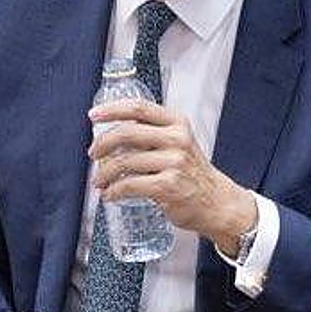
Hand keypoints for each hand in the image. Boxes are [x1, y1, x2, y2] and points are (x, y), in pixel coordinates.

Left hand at [88, 100, 256, 252]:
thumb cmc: (192, 174)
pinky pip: (129, 185)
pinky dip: (113, 191)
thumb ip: (154, 135)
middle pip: (127, 133)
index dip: (112, 110)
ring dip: (104, 173)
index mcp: (177, 123)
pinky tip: (110, 195)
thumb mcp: (180, 144)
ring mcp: (174, 163)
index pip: (139, 108)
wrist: (217, 203)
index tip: (93, 115)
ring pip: (124, 162)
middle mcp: (177, 139)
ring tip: (100, 181)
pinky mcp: (169, 186)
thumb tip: (112, 136)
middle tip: (93, 155)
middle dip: (102, 144)